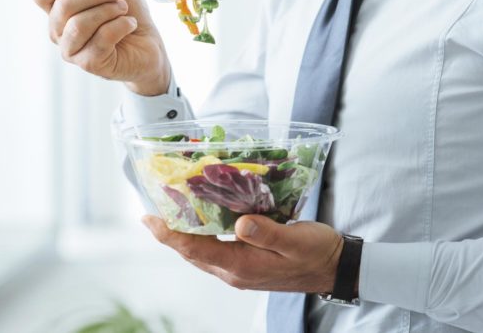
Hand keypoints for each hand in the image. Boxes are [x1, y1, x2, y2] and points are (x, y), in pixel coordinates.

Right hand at [32, 0, 170, 95]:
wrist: (149, 43)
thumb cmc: (127, 12)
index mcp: (57, 9)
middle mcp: (58, 31)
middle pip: (63, 6)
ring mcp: (71, 50)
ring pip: (79, 24)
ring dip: (108, 10)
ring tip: (123, 9)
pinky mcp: (89, 64)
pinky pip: (101, 39)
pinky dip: (120, 26)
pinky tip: (130, 25)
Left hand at [142, 214, 343, 292]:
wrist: (333, 267)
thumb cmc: (317, 252)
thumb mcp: (296, 240)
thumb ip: (268, 233)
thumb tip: (240, 224)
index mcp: (242, 265)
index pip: (196, 250)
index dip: (170, 235)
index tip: (149, 219)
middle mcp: (234, 271)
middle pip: (191, 252)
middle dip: (169, 233)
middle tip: (150, 211)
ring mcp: (239, 269)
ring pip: (201, 252)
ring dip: (182, 235)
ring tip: (168, 213)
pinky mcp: (246, 263)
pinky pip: (214, 250)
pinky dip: (200, 235)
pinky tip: (199, 221)